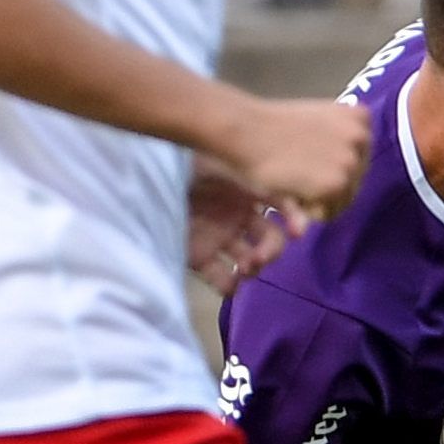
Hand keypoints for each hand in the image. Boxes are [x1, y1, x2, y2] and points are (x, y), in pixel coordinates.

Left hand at [187, 166, 288, 295]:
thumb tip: (294, 194)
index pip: (282, 207)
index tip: (299, 231)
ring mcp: (218, 237)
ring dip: (254, 268)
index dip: (295, 219)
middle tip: (261, 257)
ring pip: (250, 261)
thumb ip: (259, 174)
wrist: (145, 171)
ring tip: (245, 268)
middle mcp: (237, 216)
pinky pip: (221, 278)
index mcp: (247, 191)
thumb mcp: (226, 157)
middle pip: (269, 241)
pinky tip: (231, 284)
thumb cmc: (187, 158)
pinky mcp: (198, 256)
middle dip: (272, 251)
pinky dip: (228, 285)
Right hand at [211, 95, 369, 225]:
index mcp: (360, 118)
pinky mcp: (337, 184)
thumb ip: (340, 138)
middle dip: (328, 185)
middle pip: (355, 181)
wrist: (246, 132)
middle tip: (297, 171)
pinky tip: (292, 189)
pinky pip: (329, 213)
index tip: (311, 158)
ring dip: (319, 199)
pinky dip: (309, 210)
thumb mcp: (318, 120)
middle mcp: (361, 138)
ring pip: (344, 200)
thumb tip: (352, 170)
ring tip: (294, 179)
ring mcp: (351, 162)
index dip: (333, 165)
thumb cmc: (273, 128)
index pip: (359, 158)